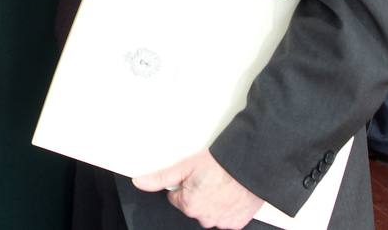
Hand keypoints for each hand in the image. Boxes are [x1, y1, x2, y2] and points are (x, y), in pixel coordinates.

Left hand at [133, 149, 262, 228]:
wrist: (248, 166)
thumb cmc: (219, 164)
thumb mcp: (185, 165)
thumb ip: (161, 177)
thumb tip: (140, 182)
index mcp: (189, 205)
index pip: (178, 198)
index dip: (185, 185)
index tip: (196, 176)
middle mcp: (204, 218)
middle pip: (194, 206)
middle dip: (199, 193)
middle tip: (210, 178)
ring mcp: (221, 223)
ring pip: (210, 212)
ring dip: (213, 201)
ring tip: (221, 184)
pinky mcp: (236, 223)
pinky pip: (226, 217)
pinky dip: (227, 207)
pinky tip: (231, 194)